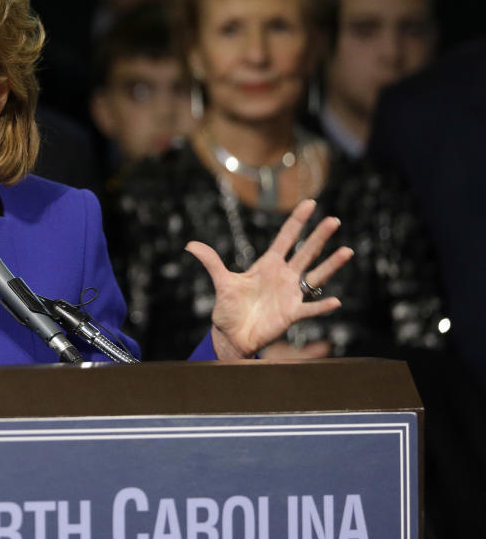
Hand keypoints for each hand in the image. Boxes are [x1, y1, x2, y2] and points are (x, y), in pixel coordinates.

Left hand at [185, 199, 352, 359]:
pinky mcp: (291, 314)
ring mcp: (290, 294)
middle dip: (319, 236)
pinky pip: (310, 309)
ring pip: (315, 276)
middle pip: (305, 252)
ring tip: (347, 251)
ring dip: (331, 265)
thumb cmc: (229, 308)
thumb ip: (211, 262)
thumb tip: (190, 245)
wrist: (232, 335)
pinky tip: (335, 301)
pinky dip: (321, 306)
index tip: (310, 203)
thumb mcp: (221, 282)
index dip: (297, 221)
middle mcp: (283, 276)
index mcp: (268, 265)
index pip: (286, 238)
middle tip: (334, 220)